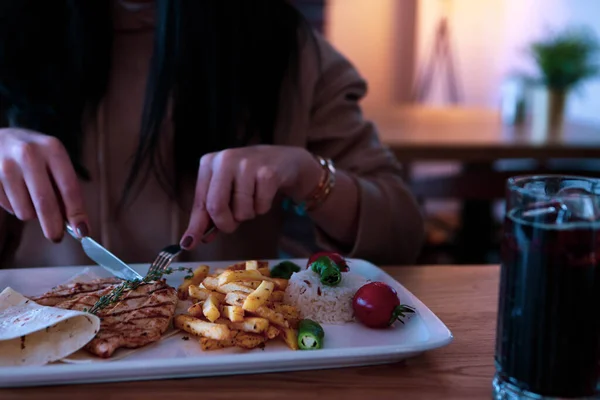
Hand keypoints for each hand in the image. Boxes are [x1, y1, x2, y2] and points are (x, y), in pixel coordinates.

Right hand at [0, 128, 88, 241]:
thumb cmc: (34, 154)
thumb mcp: (53, 161)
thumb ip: (64, 188)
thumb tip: (75, 223)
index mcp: (52, 148)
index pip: (69, 187)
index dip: (77, 213)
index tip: (83, 231)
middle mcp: (29, 154)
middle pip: (45, 203)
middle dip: (53, 226)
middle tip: (57, 237)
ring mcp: (6, 166)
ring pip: (25, 210)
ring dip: (32, 214)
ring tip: (29, 197)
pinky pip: (9, 208)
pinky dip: (15, 207)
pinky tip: (14, 191)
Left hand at [180, 145, 321, 248]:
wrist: (285, 161)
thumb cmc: (250, 178)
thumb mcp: (226, 190)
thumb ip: (210, 213)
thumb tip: (192, 240)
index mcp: (209, 163)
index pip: (200, 202)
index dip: (196, 226)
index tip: (190, 244)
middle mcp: (225, 159)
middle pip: (216, 207)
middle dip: (225, 224)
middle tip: (233, 224)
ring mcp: (247, 164)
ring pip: (241, 210)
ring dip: (248, 214)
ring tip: (253, 199)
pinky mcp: (268, 173)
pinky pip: (260, 206)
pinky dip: (263, 208)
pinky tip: (265, 193)